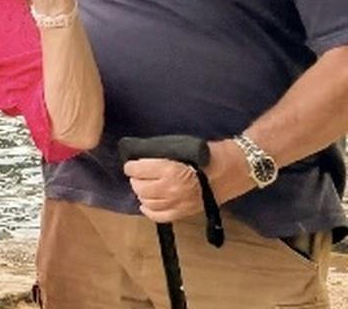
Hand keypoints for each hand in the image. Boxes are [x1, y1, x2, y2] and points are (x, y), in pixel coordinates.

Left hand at [126, 140, 249, 222]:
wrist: (234, 168)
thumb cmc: (207, 154)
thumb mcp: (179, 148)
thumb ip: (159, 156)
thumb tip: (141, 159)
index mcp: (168, 169)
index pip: (137, 170)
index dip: (131, 166)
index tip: (131, 164)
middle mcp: (170, 188)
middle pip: (140, 187)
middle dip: (136, 179)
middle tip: (139, 174)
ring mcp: (178, 203)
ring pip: (147, 202)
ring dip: (142, 193)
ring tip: (144, 186)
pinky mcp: (186, 212)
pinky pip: (161, 217)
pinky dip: (150, 211)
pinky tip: (146, 204)